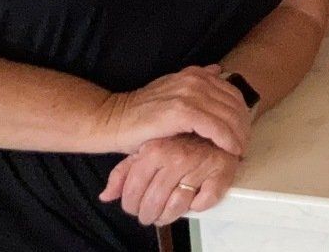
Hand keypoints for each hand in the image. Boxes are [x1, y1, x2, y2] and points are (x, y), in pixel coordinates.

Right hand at [92, 66, 252, 155]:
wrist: (114, 121)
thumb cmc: (143, 115)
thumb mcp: (172, 91)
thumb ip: (196, 82)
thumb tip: (218, 70)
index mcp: (195, 74)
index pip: (232, 93)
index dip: (242, 114)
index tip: (243, 132)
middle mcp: (194, 80)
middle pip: (235, 104)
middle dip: (244, 127)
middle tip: (244, 146)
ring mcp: (188, 94)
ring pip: (229, 116)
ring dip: (238, 136)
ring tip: (239, 151)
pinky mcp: (182, 112)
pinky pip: (215, 127)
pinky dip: (226, 140)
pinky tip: (229, 151)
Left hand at [99, 134, 238, 227]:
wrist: (201, 113)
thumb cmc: (169, 136)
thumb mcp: (140, 149)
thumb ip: (122, 173)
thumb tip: (106, 195)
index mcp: (155, 150)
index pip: (134, 190)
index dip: (130, 204)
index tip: (133, 208)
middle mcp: (177, 156)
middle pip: (154, 201)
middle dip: (148, 214)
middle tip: (148, 215)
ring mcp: (200, 162)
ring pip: (178, 205)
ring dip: (168, 216)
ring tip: (164, 215)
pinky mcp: (222, 168)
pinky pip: (206, 199)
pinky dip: (198, 205)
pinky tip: (191, 201)